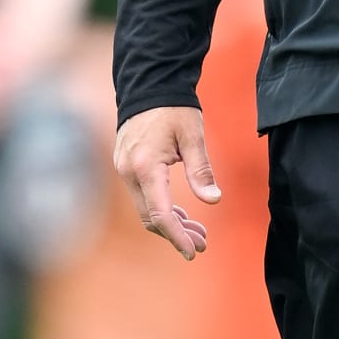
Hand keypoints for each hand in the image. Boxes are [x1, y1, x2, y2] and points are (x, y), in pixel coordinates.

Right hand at [112, 105, 220, 260]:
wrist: (148, 86)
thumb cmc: (174, 109)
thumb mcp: (193, 136)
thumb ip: (201, 170)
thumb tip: (213, 200)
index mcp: (146, 167)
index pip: (160, 214)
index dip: (177, 237)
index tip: (194, 252)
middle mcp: (130, 173)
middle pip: (151, 218)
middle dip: (177, 234)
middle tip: (203, 244)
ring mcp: (125, 171)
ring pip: (147, 210)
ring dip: (171, 224)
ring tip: (198, 233)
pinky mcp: (127, 167)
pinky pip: (143, 197)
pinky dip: (162, 209)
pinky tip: (182, 215)